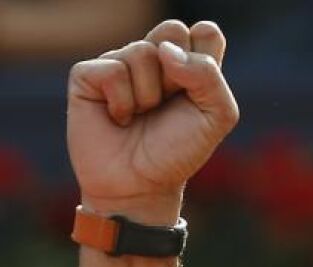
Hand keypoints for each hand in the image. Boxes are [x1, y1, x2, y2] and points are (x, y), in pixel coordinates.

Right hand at [67, 19, 238, 223]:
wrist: (141, 185)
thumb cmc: (179, 150)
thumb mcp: (216, 116)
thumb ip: (208, 75)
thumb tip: (165, 50)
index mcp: (190, 64)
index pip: (206, 32)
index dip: (205, 56)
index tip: (198, 89)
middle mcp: (155, 58)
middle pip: (173, 29)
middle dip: (177, 72)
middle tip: (171, 101)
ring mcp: (121, 63)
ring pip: (143, 51)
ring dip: (149, 94)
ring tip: (142, 116)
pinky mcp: (89, 75)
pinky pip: (111, 69)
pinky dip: (122, 101)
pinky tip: (119, 118)